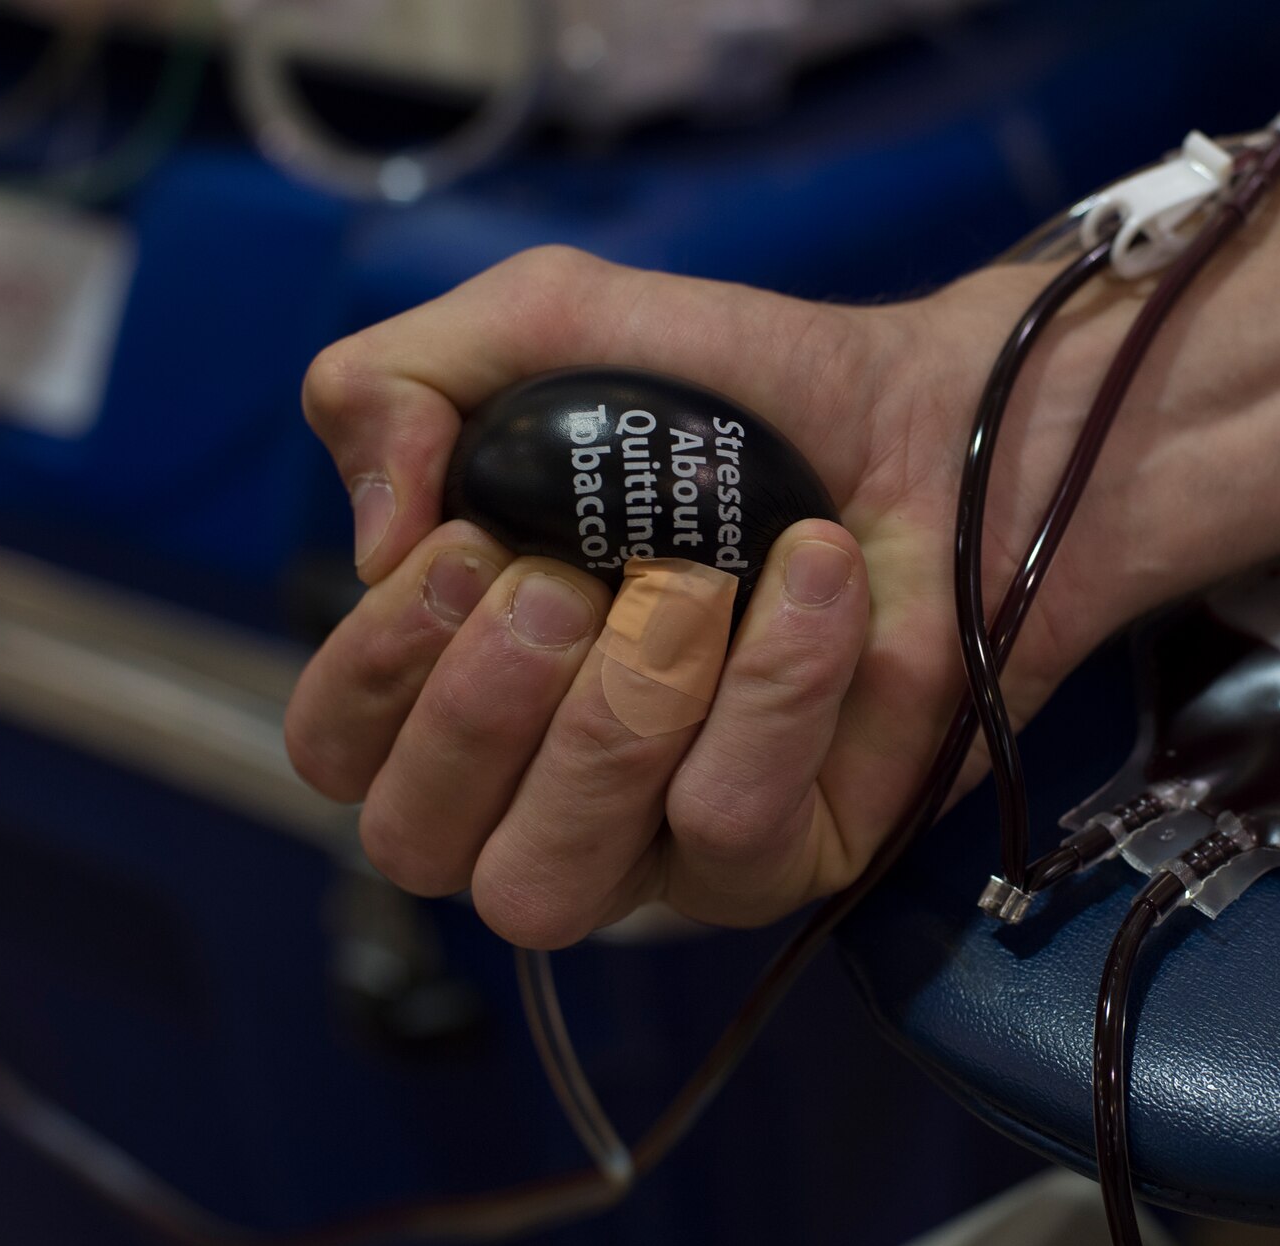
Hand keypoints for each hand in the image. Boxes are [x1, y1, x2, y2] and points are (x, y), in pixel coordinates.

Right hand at [284, 245, 1194, 946]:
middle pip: (421, 847)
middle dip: (478, 710)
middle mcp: (543, 782)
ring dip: (610, 718)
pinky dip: (767, 691)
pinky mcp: (785, 859)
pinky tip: (812, 579)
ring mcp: (662, 844)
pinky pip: (726, 828)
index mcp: (467, 679)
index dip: (371, 670)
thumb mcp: (546, 329)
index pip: (339, 755)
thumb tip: (372, 540)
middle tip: (564, 584)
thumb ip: (400, 386)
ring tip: (693, 586)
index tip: (461, 548)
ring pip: (551, 881)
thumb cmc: (744, 393)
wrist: (940, 416)